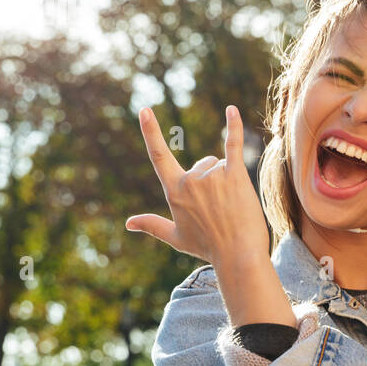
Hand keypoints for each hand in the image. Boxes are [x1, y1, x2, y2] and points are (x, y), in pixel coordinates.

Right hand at [126, 104, 268, 268]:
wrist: (238, 256)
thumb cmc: (208, 248)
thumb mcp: (176, 238)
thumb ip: (152, 225)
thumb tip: (128, 223)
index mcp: (174, 192)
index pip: (159, 156)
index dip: (151, 132)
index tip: (145, 110)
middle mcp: (191, 180)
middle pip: (202, 163)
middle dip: (212, 180)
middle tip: (221, 208)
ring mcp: (212, 176)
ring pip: (220, 164)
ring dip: (227, 179)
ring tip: (232, 206)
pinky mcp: (235, 174)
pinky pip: (233, 144)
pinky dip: (233, 126)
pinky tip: (231, 109)